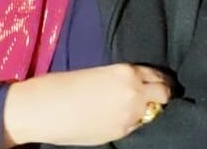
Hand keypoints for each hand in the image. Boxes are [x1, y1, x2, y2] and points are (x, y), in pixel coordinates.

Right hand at [3, 63, 172, 146]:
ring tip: (138, 105)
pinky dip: (136, 119)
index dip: (158, 77)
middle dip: (161, 92)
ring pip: (154, 111)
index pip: (157, 74)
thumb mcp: (95, 74)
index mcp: (126, 73)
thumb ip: (118, 80)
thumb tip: (131, 86)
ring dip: (149, 107)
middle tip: (154, 92)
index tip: (156, 79)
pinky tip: (124, 116)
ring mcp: (129, 117)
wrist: (41, 110)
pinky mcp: (120, 133)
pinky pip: (138, 124)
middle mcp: (134, 94)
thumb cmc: (60, 85)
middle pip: (164, 93)